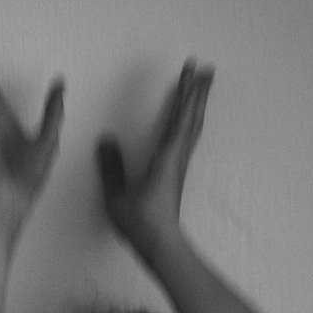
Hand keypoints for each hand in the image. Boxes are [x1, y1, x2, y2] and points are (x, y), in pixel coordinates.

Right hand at [97, 59, 212, 254]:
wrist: (160, 245)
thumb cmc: (140, 223)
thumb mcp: (118, 196)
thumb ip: (111, 168)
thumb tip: (106, 140)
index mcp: (166, 157)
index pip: (179, 116)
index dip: (186, 91)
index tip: (191, 68)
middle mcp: (178, 157)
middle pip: (192, 117)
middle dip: (198, 91)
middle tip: (206, 67)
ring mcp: (179, 165)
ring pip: (193, 127)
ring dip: (198, 104)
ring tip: (202, 86)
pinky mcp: (176, 173)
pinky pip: (188, 138)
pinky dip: (190, 121)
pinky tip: (188, 119)